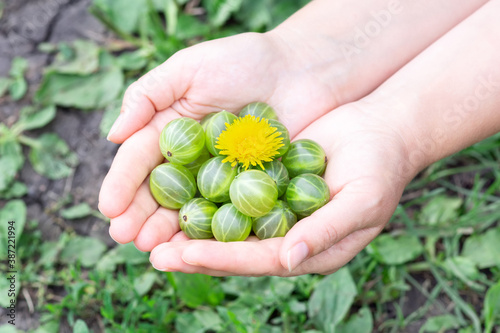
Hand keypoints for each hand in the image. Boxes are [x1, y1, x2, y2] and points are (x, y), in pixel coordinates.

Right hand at [99, 32, 343, 247]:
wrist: (302, 70)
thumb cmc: (244, 60)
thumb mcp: (189, 68)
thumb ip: (148, 96)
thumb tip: (113, 136)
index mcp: (170, 130)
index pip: (139, 161)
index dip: (122, 185)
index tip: (108, 209)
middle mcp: (192, 159)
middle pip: (161, 192)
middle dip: (141, 216)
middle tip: (126, 238)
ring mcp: (222, 177)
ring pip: (191, 208)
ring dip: (171, 231)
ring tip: (155, 251)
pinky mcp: (252, 189)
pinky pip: (229, 213)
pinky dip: (214, 232)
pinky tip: (199, 248)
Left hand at [148, 102, 415, 275]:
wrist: (382, 129)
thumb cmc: (381, 168)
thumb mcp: (361, 201)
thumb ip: (326, 231)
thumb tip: (287, 260)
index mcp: (308, 250)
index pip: (259, 260)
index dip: (223, 259)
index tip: (185, 255)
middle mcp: (286, 235)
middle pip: (234, 249)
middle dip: (193, 252)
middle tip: (153, 252)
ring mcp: (275, 209)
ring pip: (226, 222)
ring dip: (191, 226)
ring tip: (151, 228)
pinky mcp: (266, 181)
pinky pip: (231, 190)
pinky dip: (204, 192)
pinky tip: (176, 190)